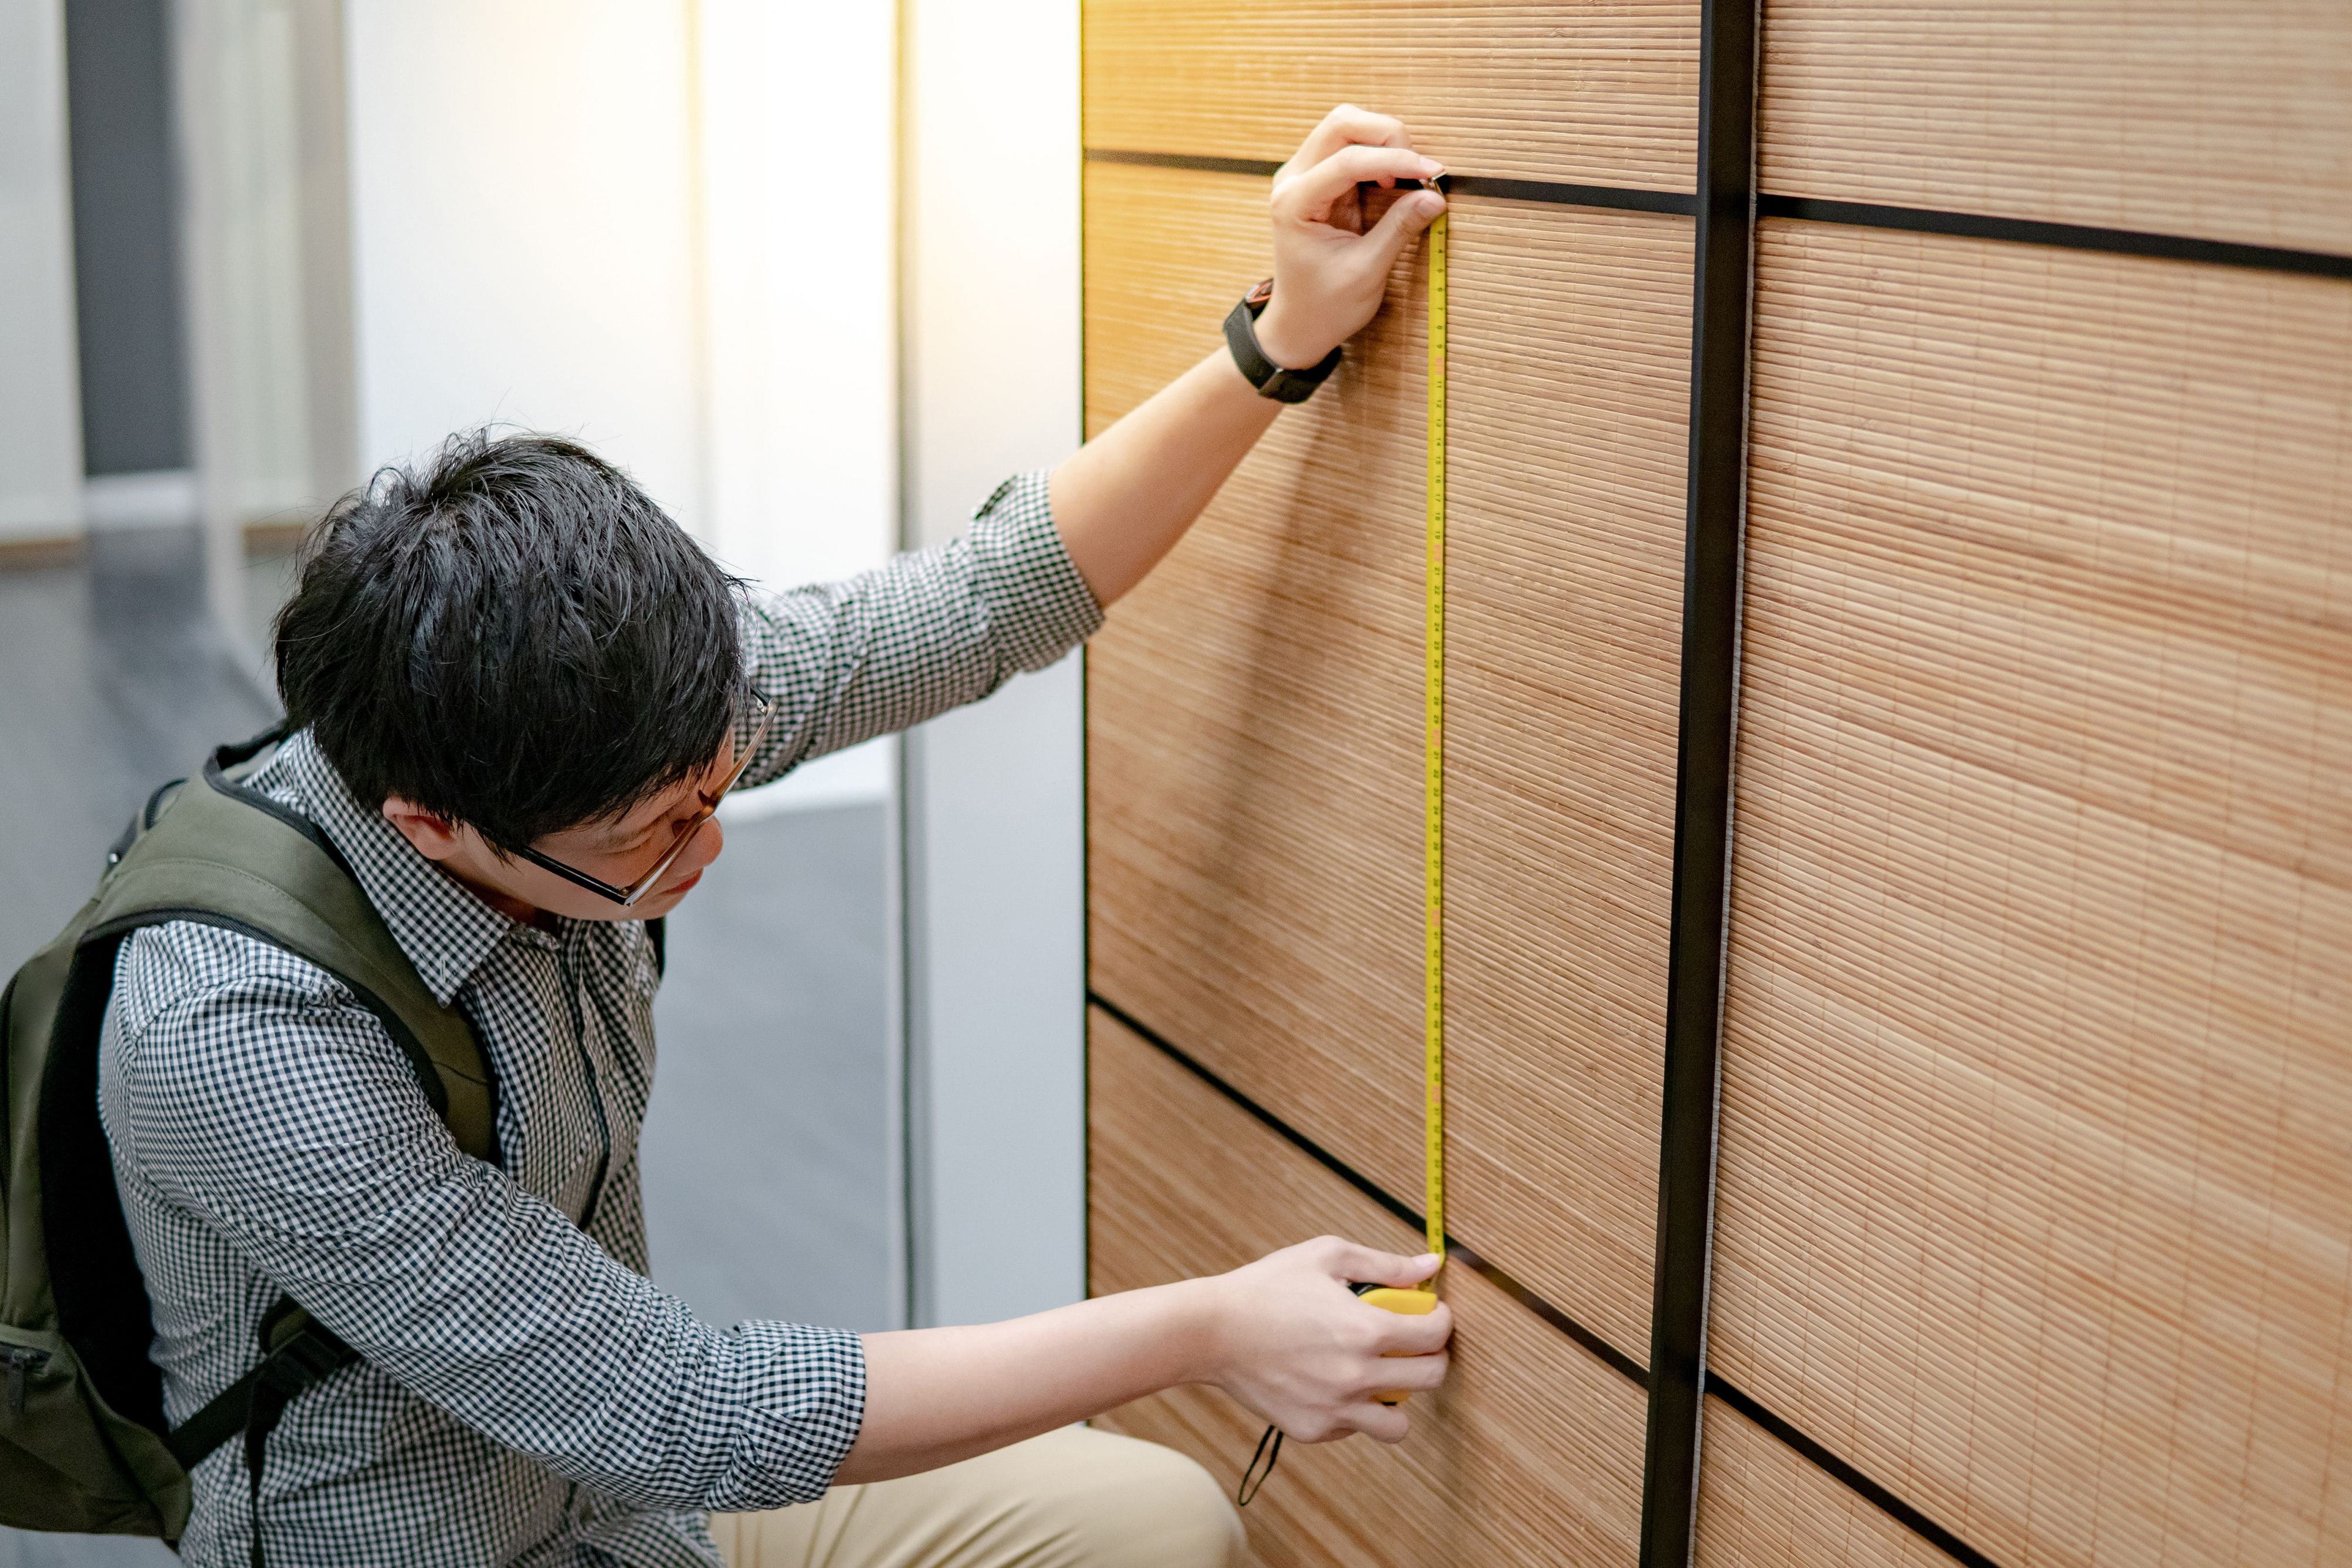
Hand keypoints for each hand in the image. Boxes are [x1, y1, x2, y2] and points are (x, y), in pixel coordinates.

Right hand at [1195, 1236, 1451, 1442]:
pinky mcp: (1314, 1429)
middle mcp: (1357, 1377)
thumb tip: (1431, 1267)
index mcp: (1365, 1331)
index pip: (1435, 1335)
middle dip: (1432, 1356)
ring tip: (1378, 1373)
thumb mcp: (1327, 1257)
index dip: (1442, 1320)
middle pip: (1430, 1379)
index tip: (1432, 1314)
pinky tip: (1333, 1381)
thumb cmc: (1268, 1287)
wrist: (1212, 1331)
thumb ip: (1386, 1265)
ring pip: (1399, 1424)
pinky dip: (1354, 1409)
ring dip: (1398, 1398)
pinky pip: (1355, 1428)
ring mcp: (1335, 1409)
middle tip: (1413, 1343)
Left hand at [1254, 106, 1448, 370]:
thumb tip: (1435, 196)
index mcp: (1294, 203)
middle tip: (1419, 168)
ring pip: (1345, 126)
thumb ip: (1399, 230)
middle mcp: (1292, 180)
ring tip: (1409, 174)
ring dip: (1384, 140)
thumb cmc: (1325, 306)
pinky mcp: (1318, 178)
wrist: (1300, 324)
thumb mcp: (1366, 272)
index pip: (1347, 160)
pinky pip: (1350, 146)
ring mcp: (1302, 174)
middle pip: (1342, 123)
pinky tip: (1397, 177)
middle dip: (1387, 135)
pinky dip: (1379, 152)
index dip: (1395, 161)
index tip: (1432, 171)